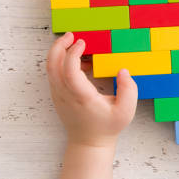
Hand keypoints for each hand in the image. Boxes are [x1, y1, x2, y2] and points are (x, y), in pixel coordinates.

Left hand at [46, 32, 137, 147]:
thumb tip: (122, 71)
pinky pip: (54, 74)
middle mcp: (65, 95)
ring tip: (76, 45)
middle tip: (70, 35)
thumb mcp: (126, 112)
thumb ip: (129, 90)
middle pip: (52, 65)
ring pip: (50, 68)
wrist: (88, 143)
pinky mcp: (57, 95)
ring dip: (58, 52)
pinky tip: (79, 61)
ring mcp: (58, 95)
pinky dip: (61, 62)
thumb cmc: (107, 127)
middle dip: (59, 46)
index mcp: (81, 97)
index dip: (73, 53)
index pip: (69, 70)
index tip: (82, 42)